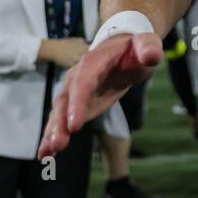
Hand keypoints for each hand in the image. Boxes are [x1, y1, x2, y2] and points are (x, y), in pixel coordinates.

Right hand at [37, 32, 161, 158]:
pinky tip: (46, 153)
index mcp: (93, 63)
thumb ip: (148, 49)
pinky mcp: (76, 104)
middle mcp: (77, 77)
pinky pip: (62, 119)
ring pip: (60, 113)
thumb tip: (151, 56)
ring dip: (52, 132)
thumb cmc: (134, 49)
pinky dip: (52, 135)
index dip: (78, 104)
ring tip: (46, 153)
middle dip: (60, 123)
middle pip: (66, 101)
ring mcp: (74, 92)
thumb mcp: (145, 44)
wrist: (121, 48)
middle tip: (57, 145)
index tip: (74, 126)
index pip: (83, 84)